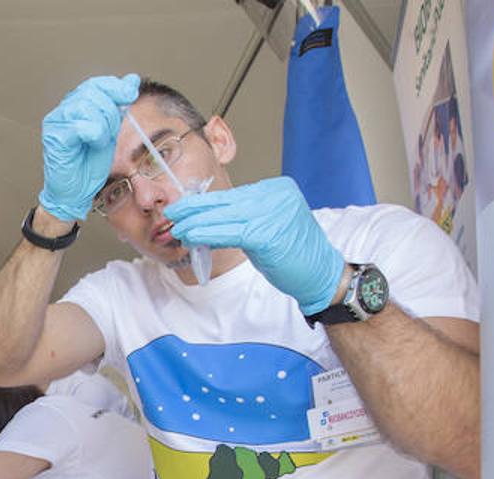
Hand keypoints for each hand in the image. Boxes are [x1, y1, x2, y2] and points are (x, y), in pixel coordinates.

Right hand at [38, 74, 140, 222]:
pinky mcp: (54, 138)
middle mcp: (63, 110)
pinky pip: (79, 126)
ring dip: (102, 125)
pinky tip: (93, 143)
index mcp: (75, 105)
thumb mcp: (111, 130)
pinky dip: (93, 134)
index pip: (96, 84)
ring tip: (100, 141)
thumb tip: (131, 80)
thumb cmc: (88, 164)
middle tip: (110, 132)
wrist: (76, 191)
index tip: (131, 94)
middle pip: (92, 93)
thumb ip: (119, 105)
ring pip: (86, 107)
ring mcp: (56, 123)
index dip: (115, 87)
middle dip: (110, 112)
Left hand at [165, 176, 345, 315]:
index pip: (233, 194)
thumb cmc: (293, 255)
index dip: (205, 202)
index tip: (184, 207)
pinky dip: (207, 234)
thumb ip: (240, 220)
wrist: (320, 275)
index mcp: (277, 189)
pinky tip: (191, 236)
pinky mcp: (267, 233)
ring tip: (176, 227)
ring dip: (196, 222)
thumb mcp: (264, 229)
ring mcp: (272, 212)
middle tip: (172, 211)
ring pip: (224, 215)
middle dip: (196, 208)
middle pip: (226, 201)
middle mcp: (276, 195)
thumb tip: (205, 221)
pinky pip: (229, 232)